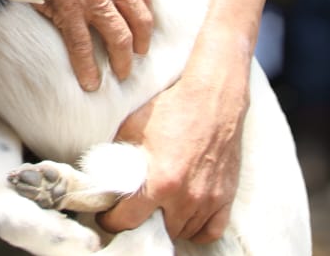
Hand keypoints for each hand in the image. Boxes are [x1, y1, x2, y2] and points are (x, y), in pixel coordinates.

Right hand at [7, 0, 150, 90]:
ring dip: (121, 60)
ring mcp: (92, 0)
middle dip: (141, 44)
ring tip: (120, 74)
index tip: (143, 29)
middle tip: (137, 56)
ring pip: (117, 37)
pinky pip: (81, 45)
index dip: (146, 18)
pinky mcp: (69, 11)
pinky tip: (90, 83)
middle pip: (139, 21)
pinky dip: (87, 67)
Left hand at [98, 70, 246, 241]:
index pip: (127, 221)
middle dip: (140, 222)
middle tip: (133, 209)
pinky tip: (185, 218)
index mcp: (161, 181)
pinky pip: (211, 231)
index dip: (111, 221)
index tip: (107, 216)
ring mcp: (208, 200)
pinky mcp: (225, 196)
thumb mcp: (134, 128)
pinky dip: (197, 230)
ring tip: (158, 211)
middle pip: (157, 230)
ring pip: (183, 232)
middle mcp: (186, 197)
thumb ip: (119, 156)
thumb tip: (104, 173)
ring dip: (168, 225)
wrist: (213, 98)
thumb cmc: (174, 108)